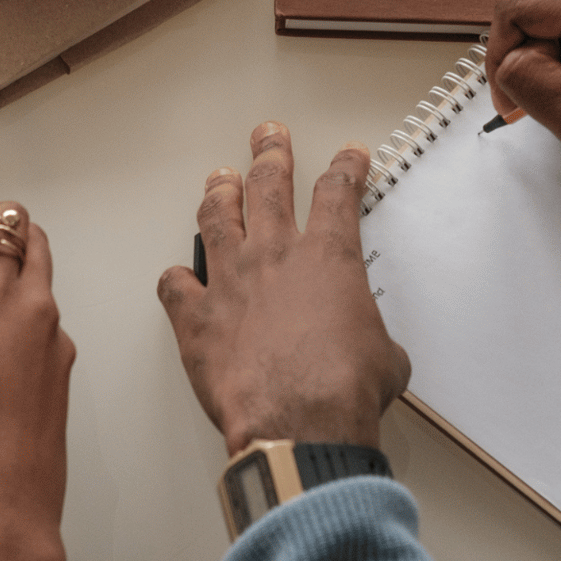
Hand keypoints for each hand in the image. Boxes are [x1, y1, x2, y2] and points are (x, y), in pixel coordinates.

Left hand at [157, 122, 410, 454]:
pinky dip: (175, 278)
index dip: (345, 167)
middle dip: (270, 153)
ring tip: (219, 177)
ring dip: (218, 191)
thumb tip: (376, 353)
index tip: (347, 155)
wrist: (298, 423)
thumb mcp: (386, 358)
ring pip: (216, 216)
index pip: (338, 192)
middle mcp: (275, 256)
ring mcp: (230, 282)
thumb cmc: (342, 392)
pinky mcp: (197, 319)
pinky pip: (174, 285)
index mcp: (328, 257)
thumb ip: (374, 338)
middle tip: (269, 137)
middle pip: (268, 185)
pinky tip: (176, 274)